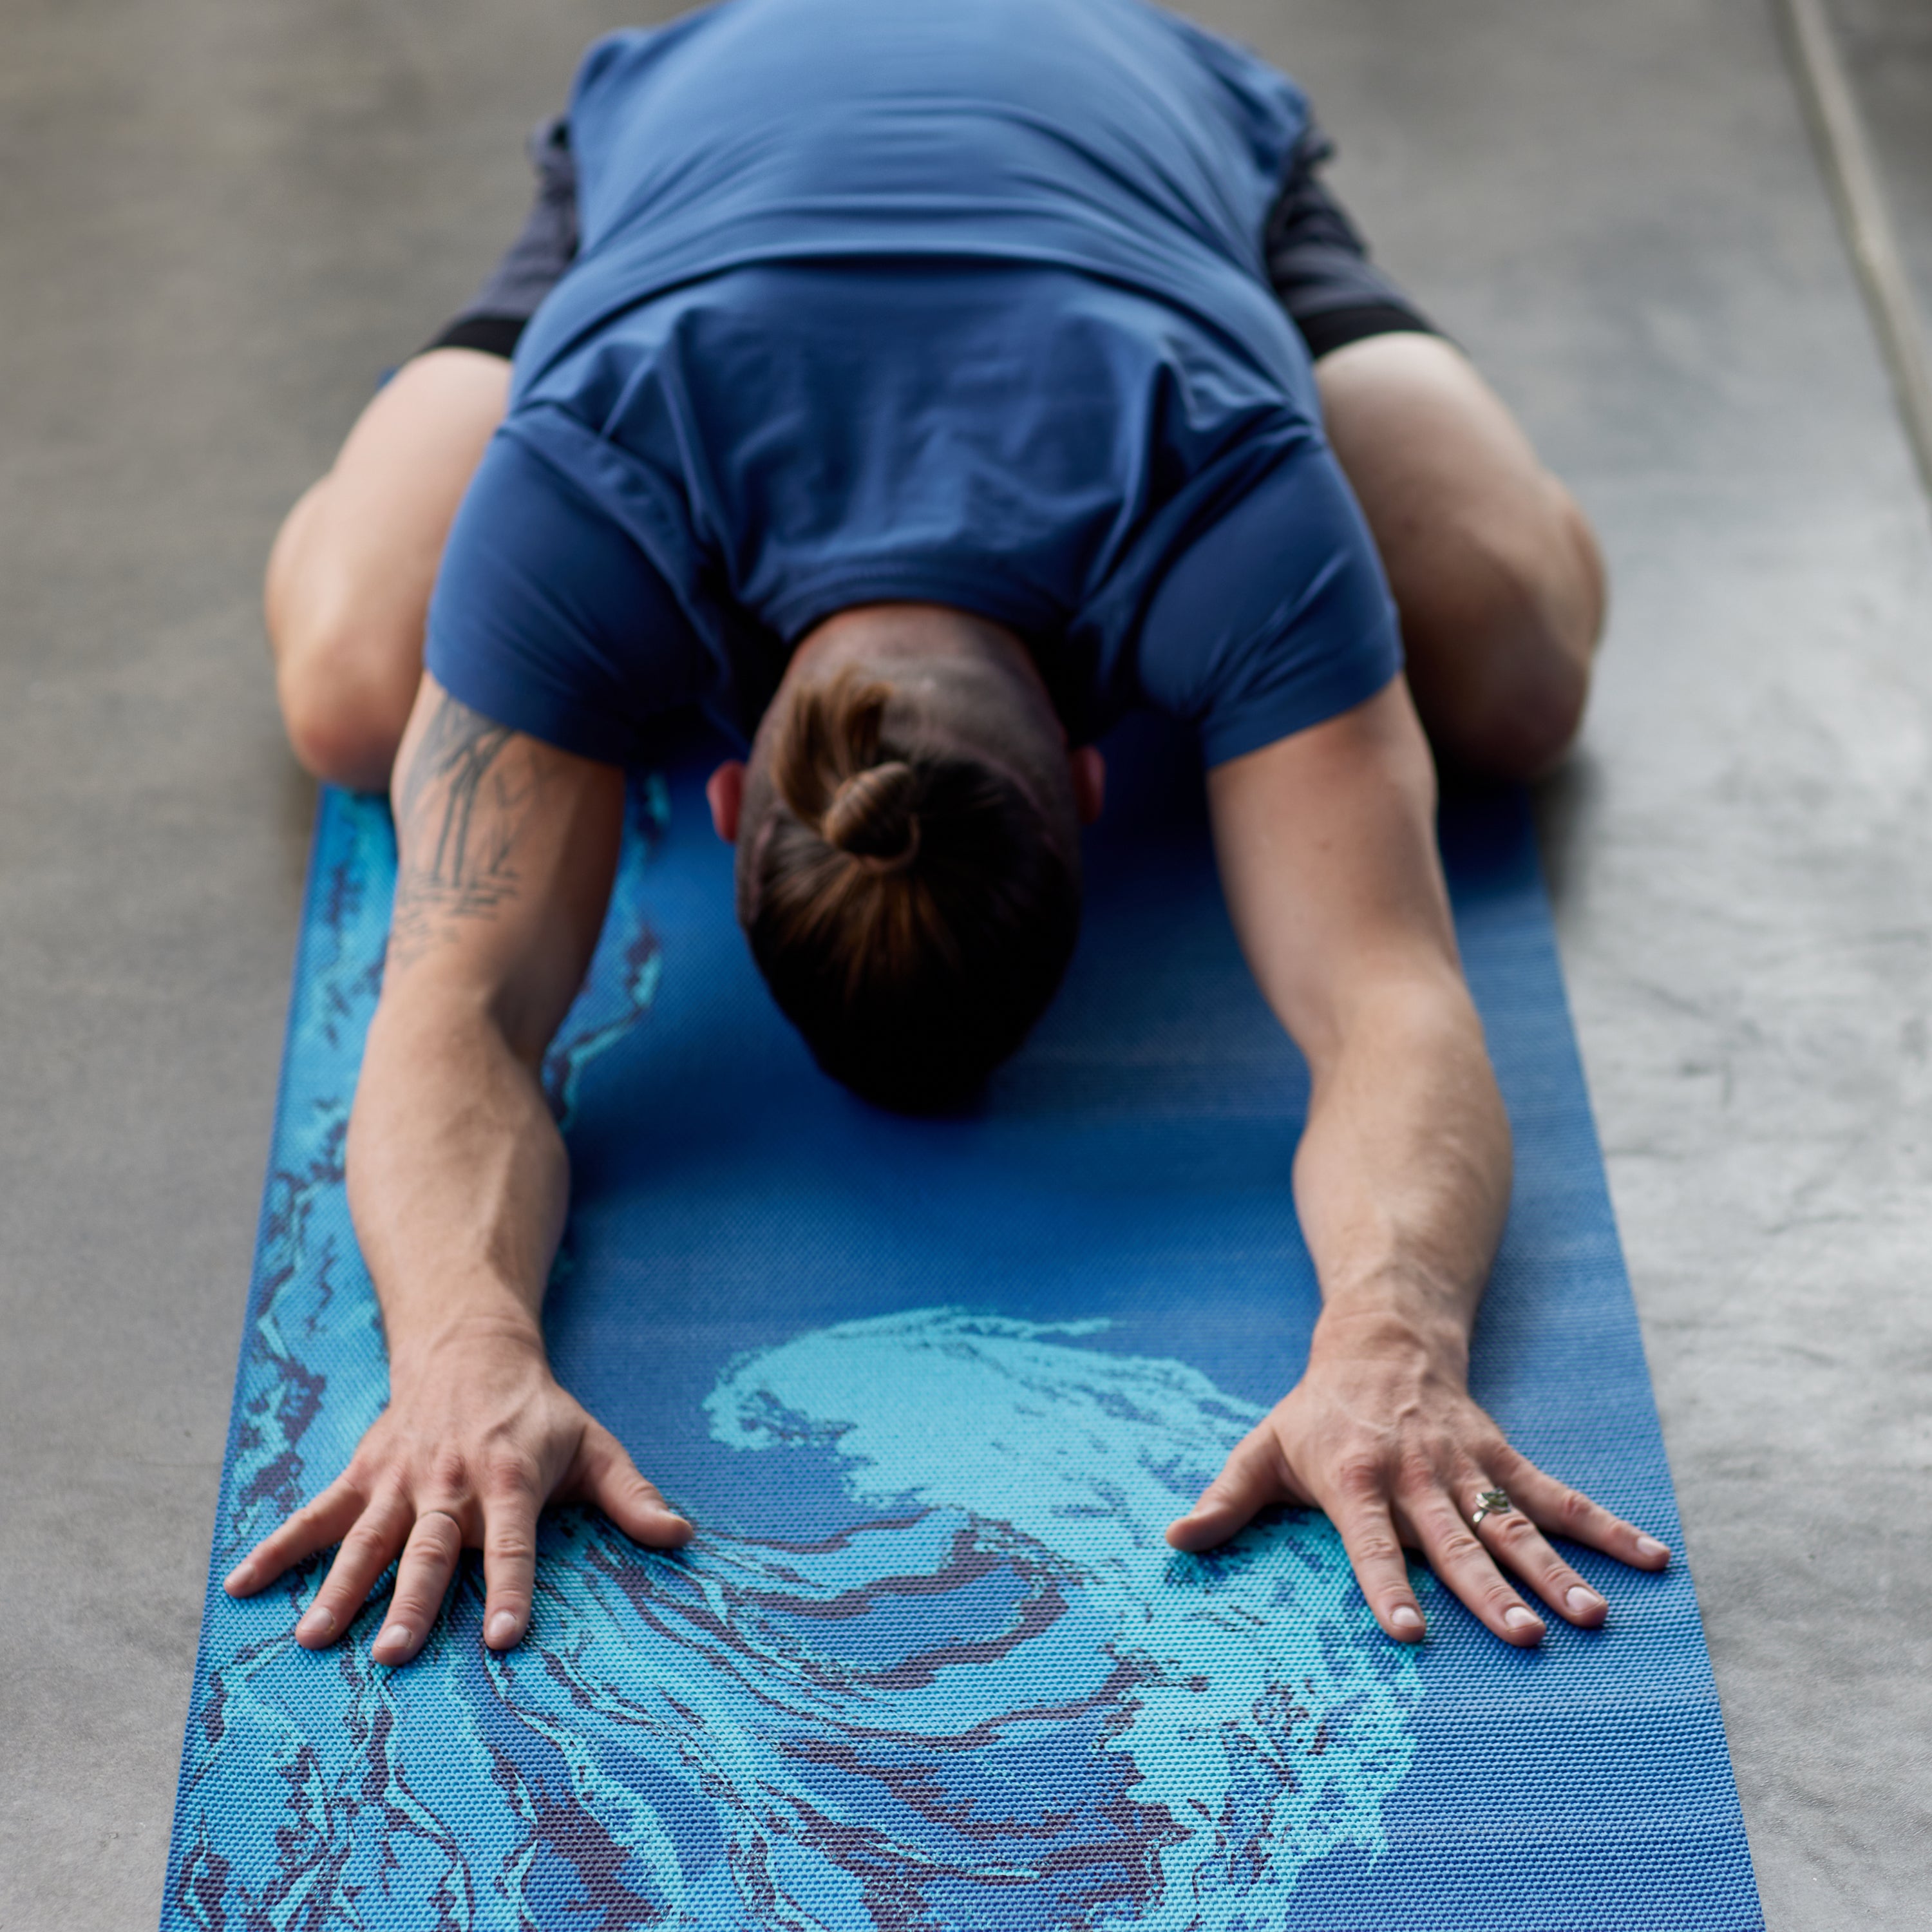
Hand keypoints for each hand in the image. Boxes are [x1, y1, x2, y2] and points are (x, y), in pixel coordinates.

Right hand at [223, 1321, 691, 1664]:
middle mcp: (450, 1482)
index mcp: (510, 1478)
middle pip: (430, 1549)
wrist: (471, 1349)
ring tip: (314, 1638)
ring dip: (340, 1587)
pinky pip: (315, 1515)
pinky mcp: (362, 1476)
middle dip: (412, 1601)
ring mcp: (399, 1480)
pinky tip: (242, 1585)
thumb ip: (632, 1496)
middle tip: (393, 1655)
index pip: (514, 1542)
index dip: (510, 1587)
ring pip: (367, 1539)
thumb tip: (681, 1536)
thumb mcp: (593, 1446)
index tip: (501, 1638)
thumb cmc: (539, 1413)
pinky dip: (278, 1548)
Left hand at [1164, 1312, 1669, 1645]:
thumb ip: (1224, 1500)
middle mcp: (1415, 1475)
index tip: (1407, 1632)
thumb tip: (1173, 1543)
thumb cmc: (1315, 1410)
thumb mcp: (1261, 1447)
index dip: (1385, 1584)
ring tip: (1592, 1616)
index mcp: (1355, 1480)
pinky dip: (1604, 1525)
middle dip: (1487, 1590)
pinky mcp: (1502, 1456)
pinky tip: (1650, 1558)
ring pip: (1512, 1524)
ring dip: (1552, 1569)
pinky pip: (1556, 1495)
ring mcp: (1465, 1466)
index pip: (1370, 1542)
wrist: (1380, 1336)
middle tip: (1524, 1638)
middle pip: (1453, 1541)